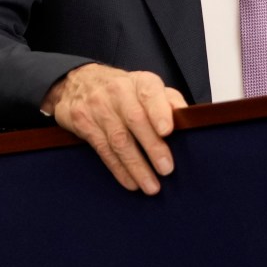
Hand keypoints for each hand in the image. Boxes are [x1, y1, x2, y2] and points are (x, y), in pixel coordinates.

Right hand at [41, 63, 185, 193]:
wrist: (78, 81)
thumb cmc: (122, 90)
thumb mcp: (146, 87)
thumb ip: (168, 101)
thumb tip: (189, 120)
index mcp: (139, 82)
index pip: (150, 93)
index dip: (159, 112)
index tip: (167, 131)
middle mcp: (118, 91)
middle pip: (135, 120)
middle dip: (152, 146)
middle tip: (166, 169)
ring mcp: (98, 107)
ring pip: (118, 139)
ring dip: (136, 166)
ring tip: (151, 185)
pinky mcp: (83, 122)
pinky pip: (103, 149)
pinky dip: (118, 169)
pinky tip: (131, 182)